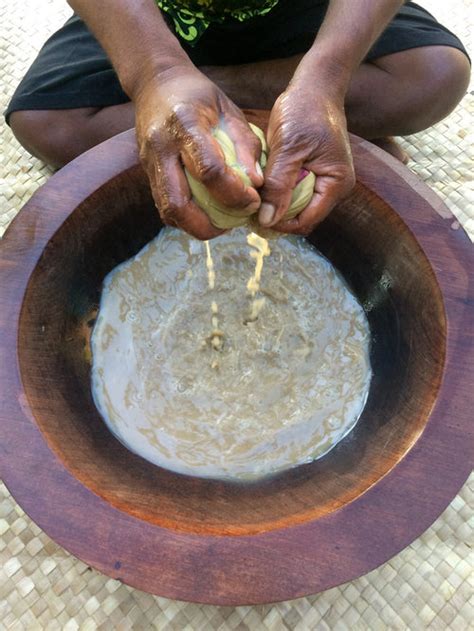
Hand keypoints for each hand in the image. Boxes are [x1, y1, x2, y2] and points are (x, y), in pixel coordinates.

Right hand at [134, 66, 263, 239]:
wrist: (155, 82)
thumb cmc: (199, 94)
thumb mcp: (229, 110)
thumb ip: (245, 145)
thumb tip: (257, 184)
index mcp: (185, 124)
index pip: (209, 170)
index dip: (234, 193)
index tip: (253, 200)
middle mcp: (161, 147)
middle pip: (178, 203)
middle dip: (208, 225)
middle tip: (234, 223)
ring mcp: (149, 163)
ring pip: (167, 211)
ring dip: (195, 226)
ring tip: (221, 222)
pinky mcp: (147, 173)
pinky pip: (164, 206)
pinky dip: (187, 217)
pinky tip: (206, 213)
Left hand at [259, 82, 354, 234]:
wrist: (315, 85)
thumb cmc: (304, 110)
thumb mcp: (288, 148)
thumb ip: (278, 186)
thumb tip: (267, 222)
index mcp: (336, 183)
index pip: (306, 221)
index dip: (280, 224)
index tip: (254, 217)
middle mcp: (335, 187)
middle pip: (302, 216)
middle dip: (276, 216)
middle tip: (248, 208)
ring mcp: (326, 181)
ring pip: (296, 206)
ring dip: (276, 204)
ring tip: (253, 197)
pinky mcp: (315, 173)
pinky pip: (295, 191)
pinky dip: (279, 191)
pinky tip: (261, 186)